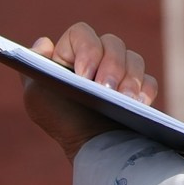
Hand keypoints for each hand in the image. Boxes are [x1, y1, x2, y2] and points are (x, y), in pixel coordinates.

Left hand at [22, 22, 157, 159]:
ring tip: (125, 100)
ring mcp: (121, 72)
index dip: (87, 48)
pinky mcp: (139, 89)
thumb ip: (34, 67)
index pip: (82, 34)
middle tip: (106, 90)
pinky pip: (149, 81)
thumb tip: (44, 42)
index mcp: (72, 53)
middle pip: (113, 44)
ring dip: (130, 78)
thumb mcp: (37, 96)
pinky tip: (138, 104)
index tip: (85, 75)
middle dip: (112, 66)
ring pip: (134, 59)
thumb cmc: (61, 122)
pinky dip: (145, 91)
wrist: (90, 150)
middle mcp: (98, 57)